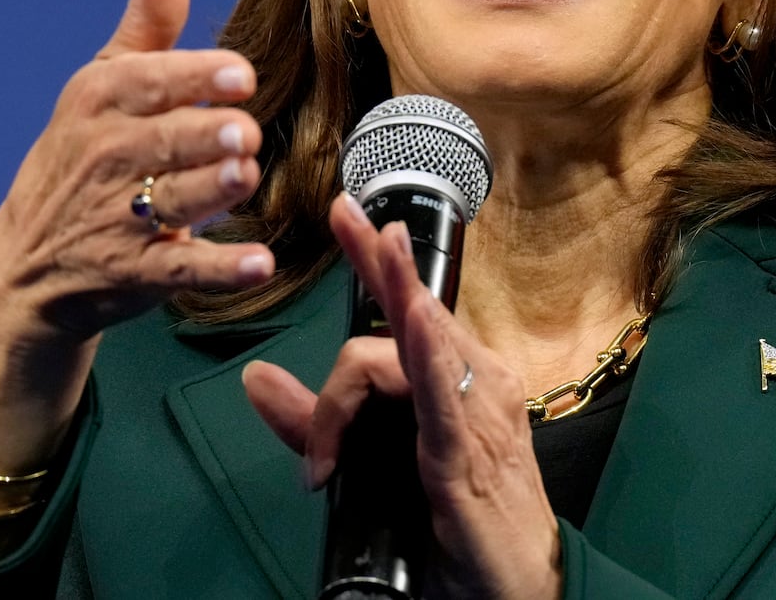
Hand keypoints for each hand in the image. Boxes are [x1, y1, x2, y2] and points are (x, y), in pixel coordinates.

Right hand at [0, 0, 276, 486]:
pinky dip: (223, 268)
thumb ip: (149, 12)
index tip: (240, 77)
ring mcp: (117, 219)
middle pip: (169, 141)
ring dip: (216, 190)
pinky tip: (259, 262)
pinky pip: (184, 270)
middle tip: (242, 135)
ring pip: (177, 199)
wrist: (31, 262)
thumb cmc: (90, 149)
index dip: (200, 79)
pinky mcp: (136, 274)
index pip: (153, 81)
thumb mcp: (107, 77)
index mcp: (102, 99)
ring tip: (242, 177)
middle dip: (210, 137)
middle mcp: (105, 156)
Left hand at [243, 195, 561, 599]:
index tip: (348, 214)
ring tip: (374, 243)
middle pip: (415, 313)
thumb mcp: (372, 466)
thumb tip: (256, 377)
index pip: (416, 309)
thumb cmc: (459, 529)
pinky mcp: (468, 452)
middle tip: (344, 213)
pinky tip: (411, 321)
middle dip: (378, 258)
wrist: (519, 589)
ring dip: (388, 297)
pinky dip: (424, 350)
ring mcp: (479, 413)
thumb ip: (314, 423)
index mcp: (462, 381)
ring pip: (414, 347)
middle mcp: (480, 382)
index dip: (380, 260)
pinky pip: (443, 392)